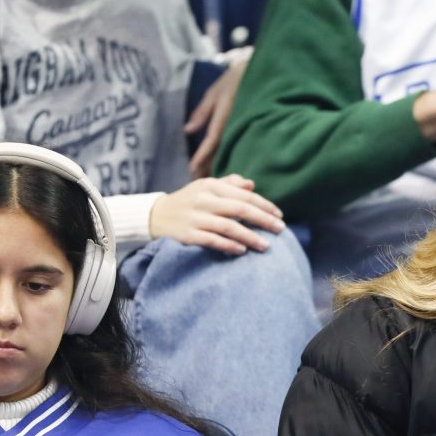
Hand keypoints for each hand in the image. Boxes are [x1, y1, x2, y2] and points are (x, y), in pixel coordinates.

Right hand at [149, 174, 284, 253]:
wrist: (155, 216)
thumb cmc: (187, 202)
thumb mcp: (205, 187)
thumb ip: (229, 184)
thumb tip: (251, 185)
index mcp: (210, 185)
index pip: (243, 195)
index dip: (264, 205)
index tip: (279, 216)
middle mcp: (203, 200)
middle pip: (239, 209)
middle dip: (263, 220)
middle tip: (280, 230)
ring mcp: (195, 218)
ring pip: (228, 227)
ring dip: (249, 237)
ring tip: (265, 245)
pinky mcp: (188, 235)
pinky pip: (212, 240)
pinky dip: (228, 246)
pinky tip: (241, 250)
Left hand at [185, 57, 248, 177]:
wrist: (263, 73)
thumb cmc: (235, 79)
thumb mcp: (215, 92)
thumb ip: (202, 112)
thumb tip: (187, 130)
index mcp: (225, 116)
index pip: (212, 140)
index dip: (203, 155)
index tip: (193, 170)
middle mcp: (234, 125)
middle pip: (220, 151)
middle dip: (209, 167)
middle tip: (197, 182)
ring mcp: (243, 129)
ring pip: (229, 150)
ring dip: (219, 164)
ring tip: (209, 180)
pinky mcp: (248, 129)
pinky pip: (236, 145)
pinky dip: (228, 155)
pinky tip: (225, 166)